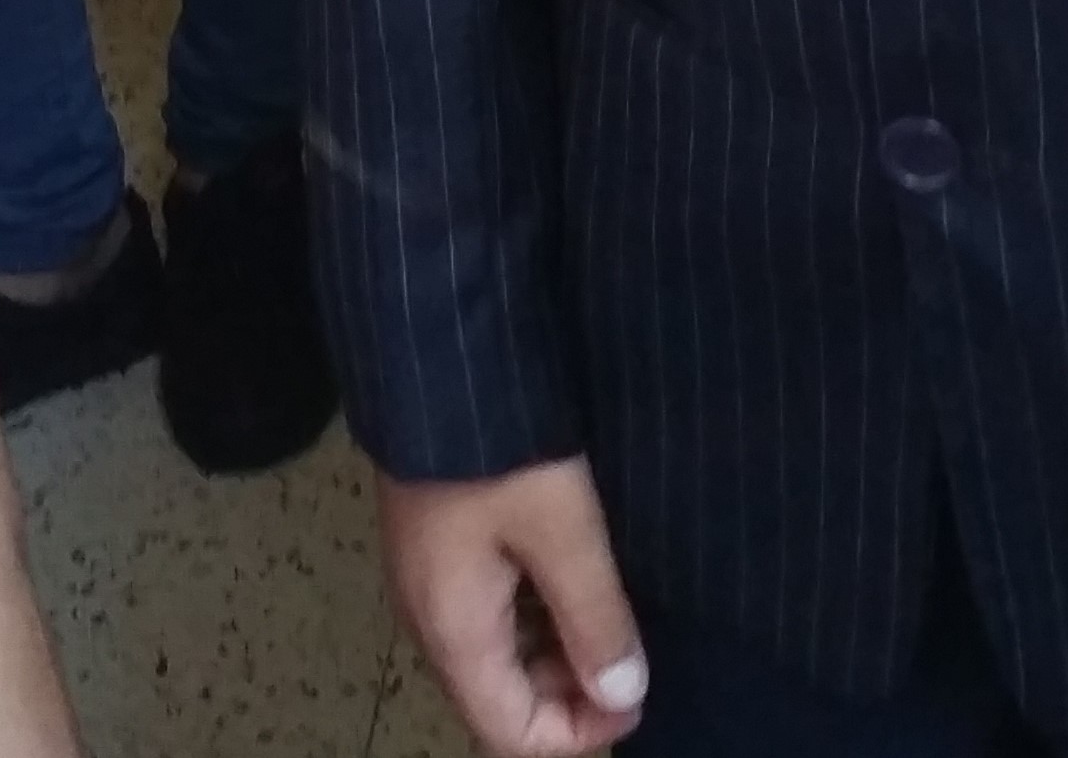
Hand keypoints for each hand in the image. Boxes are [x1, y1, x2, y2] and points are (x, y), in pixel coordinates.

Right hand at [381, 461, 649, 755]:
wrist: (433, 348)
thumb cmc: (502, 443)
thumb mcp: (564, 528)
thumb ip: (595, 618)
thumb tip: (623, 698)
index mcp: (455, 632)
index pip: (511, 735)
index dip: (579, 735)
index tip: (638, 693)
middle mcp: (431, 619)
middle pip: (501, 698)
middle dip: (570, 691)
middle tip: (633, 645)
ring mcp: (429, 576)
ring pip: (497, 650)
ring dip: (556, 646)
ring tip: (613, 602)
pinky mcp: (438, 536)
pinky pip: (488, 604)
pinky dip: (535, 606)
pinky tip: (575, 565)